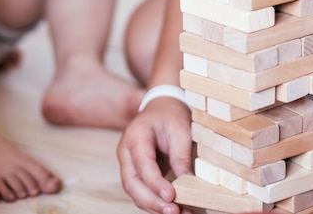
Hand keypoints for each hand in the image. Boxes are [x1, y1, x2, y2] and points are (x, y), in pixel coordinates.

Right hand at [116, 97, 192, 213]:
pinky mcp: (134, 173)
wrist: (160, 108)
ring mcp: (128, 163)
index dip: (155, 182)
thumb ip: (181, 155)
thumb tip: (187, 182)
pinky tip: (172, 209)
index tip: (171, 196)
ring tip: (178, 213)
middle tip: (174, 211)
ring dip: (154, 206)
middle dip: (152, 201)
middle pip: (132, 182)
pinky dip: (154, 203)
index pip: (142, 163)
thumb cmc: (169, 116)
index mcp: (136, 135)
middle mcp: (126, 151)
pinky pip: (140, 192)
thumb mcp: (180, 130)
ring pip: (134, 191)